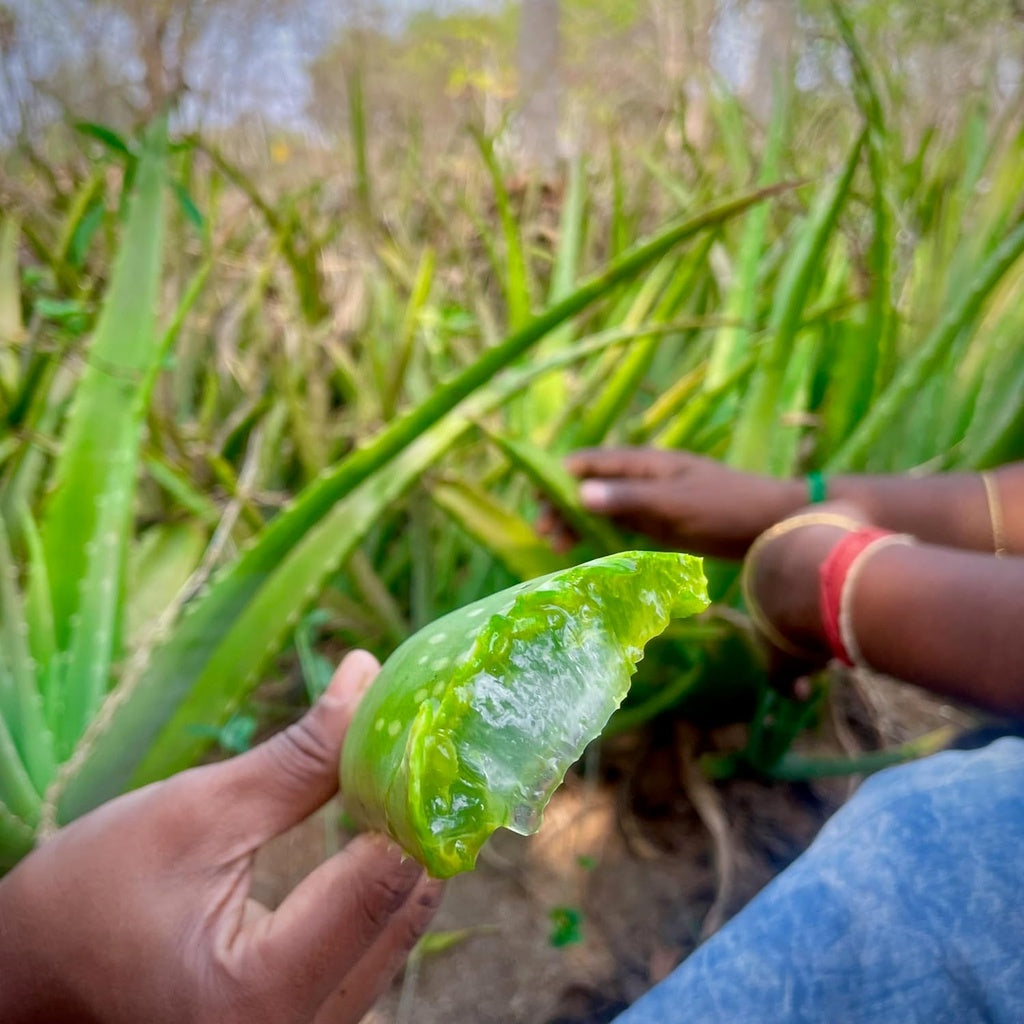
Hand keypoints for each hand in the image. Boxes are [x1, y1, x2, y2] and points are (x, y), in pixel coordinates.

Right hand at [0, 651, 442, 1023]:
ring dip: (403, 861)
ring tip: (400, 786)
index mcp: (262, 995)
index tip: (423, 733)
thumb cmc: (90, 898)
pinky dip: (379, 897)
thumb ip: (299, 758)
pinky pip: (368, 959)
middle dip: (415, 826)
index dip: (410, 798)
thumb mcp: (195, 814)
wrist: (31, 978)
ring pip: (394, 941)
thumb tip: (367, 677)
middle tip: (422, 751)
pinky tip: (376, 842)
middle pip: (403, 917)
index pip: (380, 884)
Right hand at [552, 448, 804, 558]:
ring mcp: (652, 501)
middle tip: (545, 533)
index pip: (591, 462)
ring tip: (558, 547)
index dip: (559, 476)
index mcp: (645, 463)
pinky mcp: (662, 523)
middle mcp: (643, 478)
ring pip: (603, 507)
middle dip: (563, 504)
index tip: (536, 498)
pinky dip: (600, 534)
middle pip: (591, 486)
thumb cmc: (727, 507)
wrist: (774, 524)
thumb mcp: (674, 505)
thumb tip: (578, 494)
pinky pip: (621, 525)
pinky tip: (586, 551)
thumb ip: (628, 500)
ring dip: (578, 522)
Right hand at [744, 500, 873, 690]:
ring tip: (868, 589)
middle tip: (846, 611)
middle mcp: (775, 543)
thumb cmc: (793, 626)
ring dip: (845, 564)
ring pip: (828, 544)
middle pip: (800, 566)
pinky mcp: (839, 510)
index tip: (822, 634)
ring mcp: (807, 521)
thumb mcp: (779, 665)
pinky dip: (865, 543)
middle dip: (820, 588)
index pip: (773, 595)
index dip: (796, 618)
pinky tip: (881, 566)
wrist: (819, 581)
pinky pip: (854, 526)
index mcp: (755, 576)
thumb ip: (784, 681)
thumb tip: (799, 693)